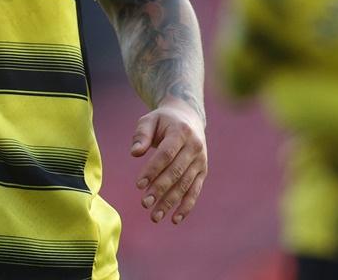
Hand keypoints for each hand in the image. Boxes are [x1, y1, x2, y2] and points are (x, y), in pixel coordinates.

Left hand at [130, 97, 206, 224]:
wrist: (189, 118)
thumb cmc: (163, 121)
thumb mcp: (150, 120)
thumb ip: (141, 134)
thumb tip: (134, 152)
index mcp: (181, 132)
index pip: (166, 154)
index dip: (153, 170)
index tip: (139, 185)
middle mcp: (194, 146)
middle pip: (176, 172)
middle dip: (160, 189)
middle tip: (144, 203)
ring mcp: (201, 160)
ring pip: (185, 185)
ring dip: (170, 202)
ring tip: (154, 216)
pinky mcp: (203, 171)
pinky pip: (195, 191)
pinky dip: (186, 206)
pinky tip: (174, 219)